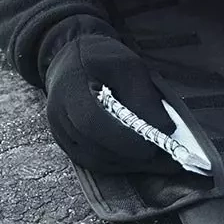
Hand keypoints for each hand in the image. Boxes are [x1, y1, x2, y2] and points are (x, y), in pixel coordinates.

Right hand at [44, 34, 180, 174]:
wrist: (73, 60)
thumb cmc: (102, 59)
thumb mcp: (128, 66)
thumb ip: (144, 97)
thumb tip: (165, 129)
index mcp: (70, 88)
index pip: (91, 121)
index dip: (121, 139)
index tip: (151, 147)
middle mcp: (58, 114)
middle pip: (93, 147)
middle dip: (131, 156)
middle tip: (164, 159)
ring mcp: (60, 131)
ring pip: (94, 159)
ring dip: (128, 164)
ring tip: (159, 162)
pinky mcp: (67, 143)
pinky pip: (92, 162)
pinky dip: (117, 164)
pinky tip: (139, 160)